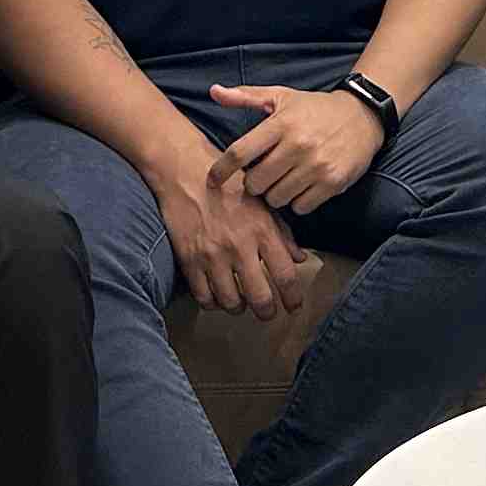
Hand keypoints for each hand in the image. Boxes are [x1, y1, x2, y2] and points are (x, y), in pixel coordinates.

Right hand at [150, 152, 317, 320]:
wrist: (185, 173)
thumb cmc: (229, 186)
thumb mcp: (263, 204)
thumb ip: (283, 234)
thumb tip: (300, 259)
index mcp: (262, 230)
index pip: (285, 275)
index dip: (293, 298)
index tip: (294, 306)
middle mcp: (239, 246)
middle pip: (260, 297)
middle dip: (268, 312)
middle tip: (268, 313)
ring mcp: (212, 255)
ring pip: (231, 302)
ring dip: (240, 307)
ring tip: (242, 302)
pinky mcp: (189, 260)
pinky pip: (204, 297)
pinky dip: (214, 303)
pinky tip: (218, 296)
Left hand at [208, 83, 388, 215]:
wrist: (363, 116)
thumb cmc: (314, 108)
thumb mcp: (281, 96)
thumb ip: (245, 96)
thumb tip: (214, 91)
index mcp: (281, 123)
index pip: (240, 153)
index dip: (221, 171)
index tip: (213, 180)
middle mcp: (298, 145)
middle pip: (255, 183)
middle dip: (253, 183)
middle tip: (262, 175)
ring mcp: (317, 166)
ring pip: (277, 198)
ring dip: (275, 194)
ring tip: (283, 180)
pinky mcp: (333, 182)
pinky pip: (301, 207)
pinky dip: (297, 202)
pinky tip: (301, 187)